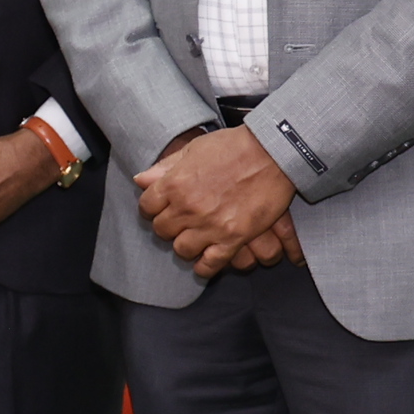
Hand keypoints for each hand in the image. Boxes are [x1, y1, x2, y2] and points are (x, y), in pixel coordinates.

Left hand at [134, 126, 295, 274]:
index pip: (146, 206)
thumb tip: (140, 180)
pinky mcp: (234, 238)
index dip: (152, 208)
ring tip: (194, 238)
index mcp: (175, 183)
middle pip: (162, 230)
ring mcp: (210, 225)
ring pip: (182, 249)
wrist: (273, 152)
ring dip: (185, 245)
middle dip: (168, 226)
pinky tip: (205, 262)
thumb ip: (165, 167)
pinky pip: (210, 264)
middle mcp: (188, 207)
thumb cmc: (234, 146)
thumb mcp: (194, 149)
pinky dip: (205, 267)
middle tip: (180, 221)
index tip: (161, 208)